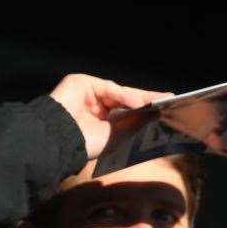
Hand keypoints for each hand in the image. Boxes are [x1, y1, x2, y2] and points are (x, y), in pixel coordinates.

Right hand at [48, 74, 172, 160]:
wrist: (59, 142)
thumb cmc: (84, 145)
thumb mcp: (116, 135)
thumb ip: (134, 122)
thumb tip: (156, 112)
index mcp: (97, 120)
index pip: (123, 111)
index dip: (143, 109)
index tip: (164, 108)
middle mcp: (91, 105)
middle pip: (123, 98)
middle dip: (145, 100)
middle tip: (167, 99)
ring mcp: (85, 92)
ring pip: (117, 92)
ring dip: (137, 98)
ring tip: (155, 104)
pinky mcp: (80, 83)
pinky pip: (107, 87)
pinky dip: (123, 95)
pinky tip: (136, 103)